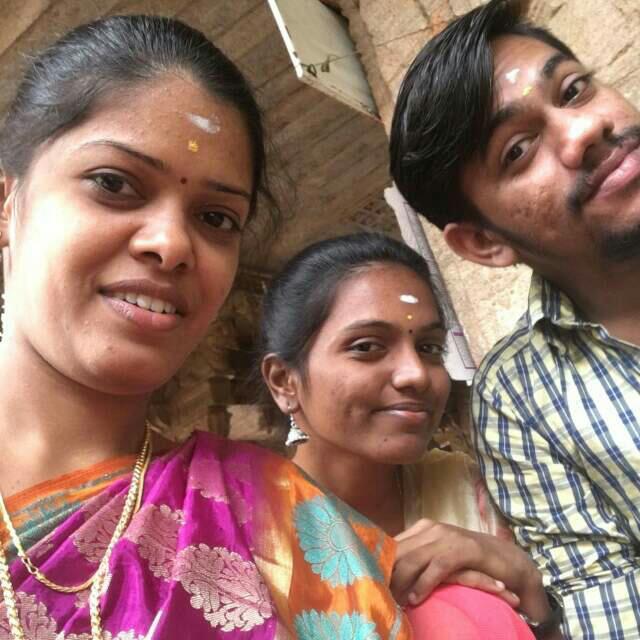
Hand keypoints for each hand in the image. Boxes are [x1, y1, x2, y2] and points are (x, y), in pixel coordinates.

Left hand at [392, 518, 548, 620]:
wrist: (509, 560)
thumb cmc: (468, 561)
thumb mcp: (437, 556)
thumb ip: (416, 558)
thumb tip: (388, 571)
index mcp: (422, 527)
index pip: (392, 544)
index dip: (380, 564)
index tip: (370, 582)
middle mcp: (431, 528)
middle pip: (398, 552)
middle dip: (387, 575)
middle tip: (379, 595)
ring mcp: (447, 536)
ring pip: (413, 559)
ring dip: (401, 583)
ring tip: (394, 601)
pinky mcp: (463, 549)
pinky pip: (437, 567)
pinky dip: (424, 584)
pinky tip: (416, 599)